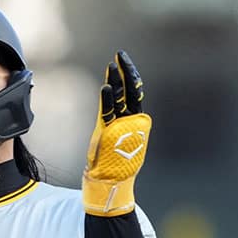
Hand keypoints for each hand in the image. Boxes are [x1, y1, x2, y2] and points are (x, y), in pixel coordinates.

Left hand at [82, 51, 152, 216]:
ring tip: (114, 64)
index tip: (119, 61)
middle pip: (130, 92)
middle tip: (120, 54)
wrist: (110, 183)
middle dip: (125, 72)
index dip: (125, 77)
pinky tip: (106, 87)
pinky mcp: (112, 135)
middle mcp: (129, 123)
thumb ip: (115, 122)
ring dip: (118, 81)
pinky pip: (110, 114)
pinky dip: (109, 101)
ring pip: (123, 100)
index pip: (130, 94)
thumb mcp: (114, 139)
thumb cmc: (111, 164)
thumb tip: (111, 108)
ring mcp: (122, 128)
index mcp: (131, 122)